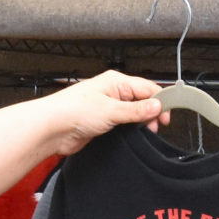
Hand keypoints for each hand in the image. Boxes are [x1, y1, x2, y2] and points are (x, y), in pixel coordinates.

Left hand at [40, 70, 169, 155]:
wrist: (51, 129)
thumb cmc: (72, 111)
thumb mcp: (111, 110)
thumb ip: (136, 110)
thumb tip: (157, 106)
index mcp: (116, 81)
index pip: (147, 88)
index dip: (161, 101)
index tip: (168, 115)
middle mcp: (112, 92)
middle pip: (142, 100)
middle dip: (152, 113)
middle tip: (157, 126)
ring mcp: (107, 107)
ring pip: (133, 113)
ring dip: (141, 122)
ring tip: (146, 132)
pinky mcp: (102, 122)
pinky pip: (122, 124)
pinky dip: (130, 130)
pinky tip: (133, 136)